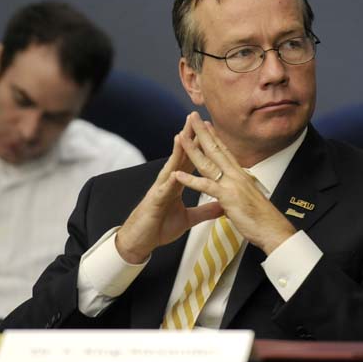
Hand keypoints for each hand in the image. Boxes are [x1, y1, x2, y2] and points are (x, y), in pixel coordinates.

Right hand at [115, 115, 223, 263]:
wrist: (140, 242)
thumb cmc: (160, 227)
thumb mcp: (188, 218)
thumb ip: (204, 210)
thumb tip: (222, 206)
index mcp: (177, 183)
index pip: (192, 160)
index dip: (201, 146)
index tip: (211, 131)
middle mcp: (168, 182)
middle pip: (180, 156)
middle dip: (188, 138)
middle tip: (196, 119)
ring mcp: (160, 190)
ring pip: (170, 167)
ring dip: (176, 152)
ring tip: (182, 134)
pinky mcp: (154, 202)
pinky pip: (163, 190)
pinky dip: (169, 180)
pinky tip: (174, 172)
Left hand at [174, 112, 295, 254]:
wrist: (274, 229)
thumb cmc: (263, 218)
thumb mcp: (249, 199)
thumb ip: (239, 192)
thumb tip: (235, 193)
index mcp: (240, 175)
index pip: (225, 151)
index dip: (214, 136)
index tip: (206, 124)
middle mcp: (236, 175)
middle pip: (215, 149)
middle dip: (202, 132)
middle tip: (192, 116)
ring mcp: (232, 184)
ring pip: (208, 162)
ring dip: (192, 148)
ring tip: (180, 136)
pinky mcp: (228, 197)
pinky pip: (206, 186)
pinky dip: (190, 180)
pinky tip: (177, 174)